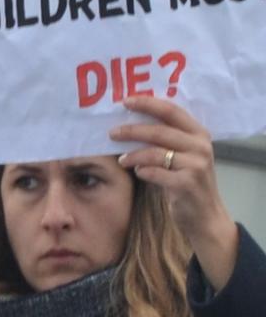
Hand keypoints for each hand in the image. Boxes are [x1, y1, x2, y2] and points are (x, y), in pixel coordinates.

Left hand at [114, 96, 235, 289]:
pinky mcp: (187, 184)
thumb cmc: (187, 181)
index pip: (172, 111)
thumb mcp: (182, 155)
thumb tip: (130, 121)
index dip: (148, 104)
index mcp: (199, 133)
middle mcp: (201, 146)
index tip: (125, 101)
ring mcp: (196, 165)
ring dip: (133, 155)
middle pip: (159, 131)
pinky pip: (155, 173)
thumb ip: (165, 139)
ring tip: (122, 160)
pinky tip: (138, 173)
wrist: (204, 214)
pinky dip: (142, 171)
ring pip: (154, 152)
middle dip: (132, 130)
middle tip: (111, 133)